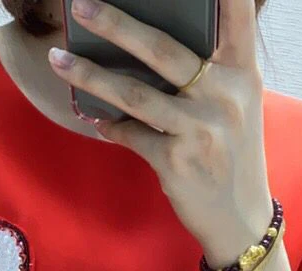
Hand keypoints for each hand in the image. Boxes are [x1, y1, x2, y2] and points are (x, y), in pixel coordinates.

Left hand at [49, 0, 272, 265]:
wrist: (239, 219)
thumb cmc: (231, 152)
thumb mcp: (236, 104)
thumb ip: (210, 70)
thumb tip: (147, 44)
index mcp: (242, 71)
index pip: (235, 12)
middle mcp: (225, 95)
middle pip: (164, 49)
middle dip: (117, 24)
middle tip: (80, 5)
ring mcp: (200, 129)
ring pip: (136, 94)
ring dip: (91, 75)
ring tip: (58, 60)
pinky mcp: (177, 161)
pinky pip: (131, 135)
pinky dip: (110, 126)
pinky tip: (94, 118)